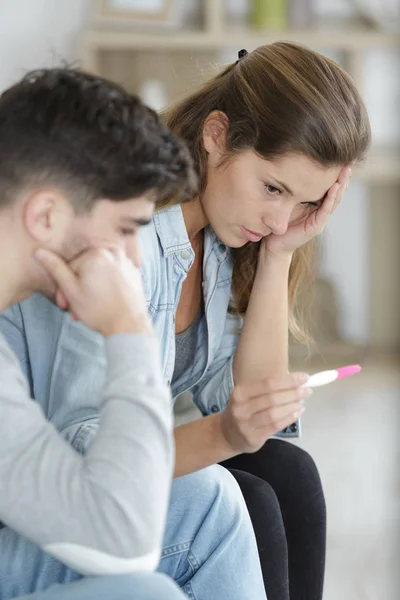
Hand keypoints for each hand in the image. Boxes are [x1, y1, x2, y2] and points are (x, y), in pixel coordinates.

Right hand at [35, 247, 152, 336]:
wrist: (129, 326)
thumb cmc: (100, 311)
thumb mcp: (71, 290)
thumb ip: (55, 269)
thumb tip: (39, 252)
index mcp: (96, 253)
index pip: (70, 267)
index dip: (64, 287)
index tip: (64, 303)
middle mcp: (113, 252)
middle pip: (86, 269)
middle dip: (77, 290)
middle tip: (75, 309)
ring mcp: (126, 262)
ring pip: (99, 273)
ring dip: (90, 289)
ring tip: (88, 309)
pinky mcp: (134, 273)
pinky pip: (113, 276)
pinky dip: (106, 287)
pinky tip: (103, 302)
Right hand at [218, 373, 310, 453]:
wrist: (226, 434)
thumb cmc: (243, 410)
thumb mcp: (247, 396)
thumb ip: (267, 390)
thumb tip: (295, 382)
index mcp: (240, 393)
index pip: (268, 383)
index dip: (288, 380)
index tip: (304, 378)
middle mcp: (241, 408)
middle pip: (272, 398)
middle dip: (293, 393)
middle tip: (307, 391)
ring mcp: (246, 424)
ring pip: (274, 413)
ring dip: (292, 406)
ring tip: (302, 402)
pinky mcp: (253, 438)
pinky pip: (275, 426)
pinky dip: (289, 418)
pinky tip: (297, 413)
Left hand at [264, 165, 351, 256]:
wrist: (274, 243)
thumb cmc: (280, 220)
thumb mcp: (289, 199)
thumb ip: (294, 187)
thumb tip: (292, 165)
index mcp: (317, 204)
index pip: (330, 185)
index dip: (337, 172)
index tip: (342, 156)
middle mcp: (321, 210)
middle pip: (337, 190)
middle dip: (343, 175)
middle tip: (349, 159)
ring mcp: (320, 219)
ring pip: (335, 199)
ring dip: (341, 184)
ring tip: (346, 170)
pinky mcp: (316, 226)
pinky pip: (326, 210)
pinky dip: (331, 198)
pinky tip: (334, 186)